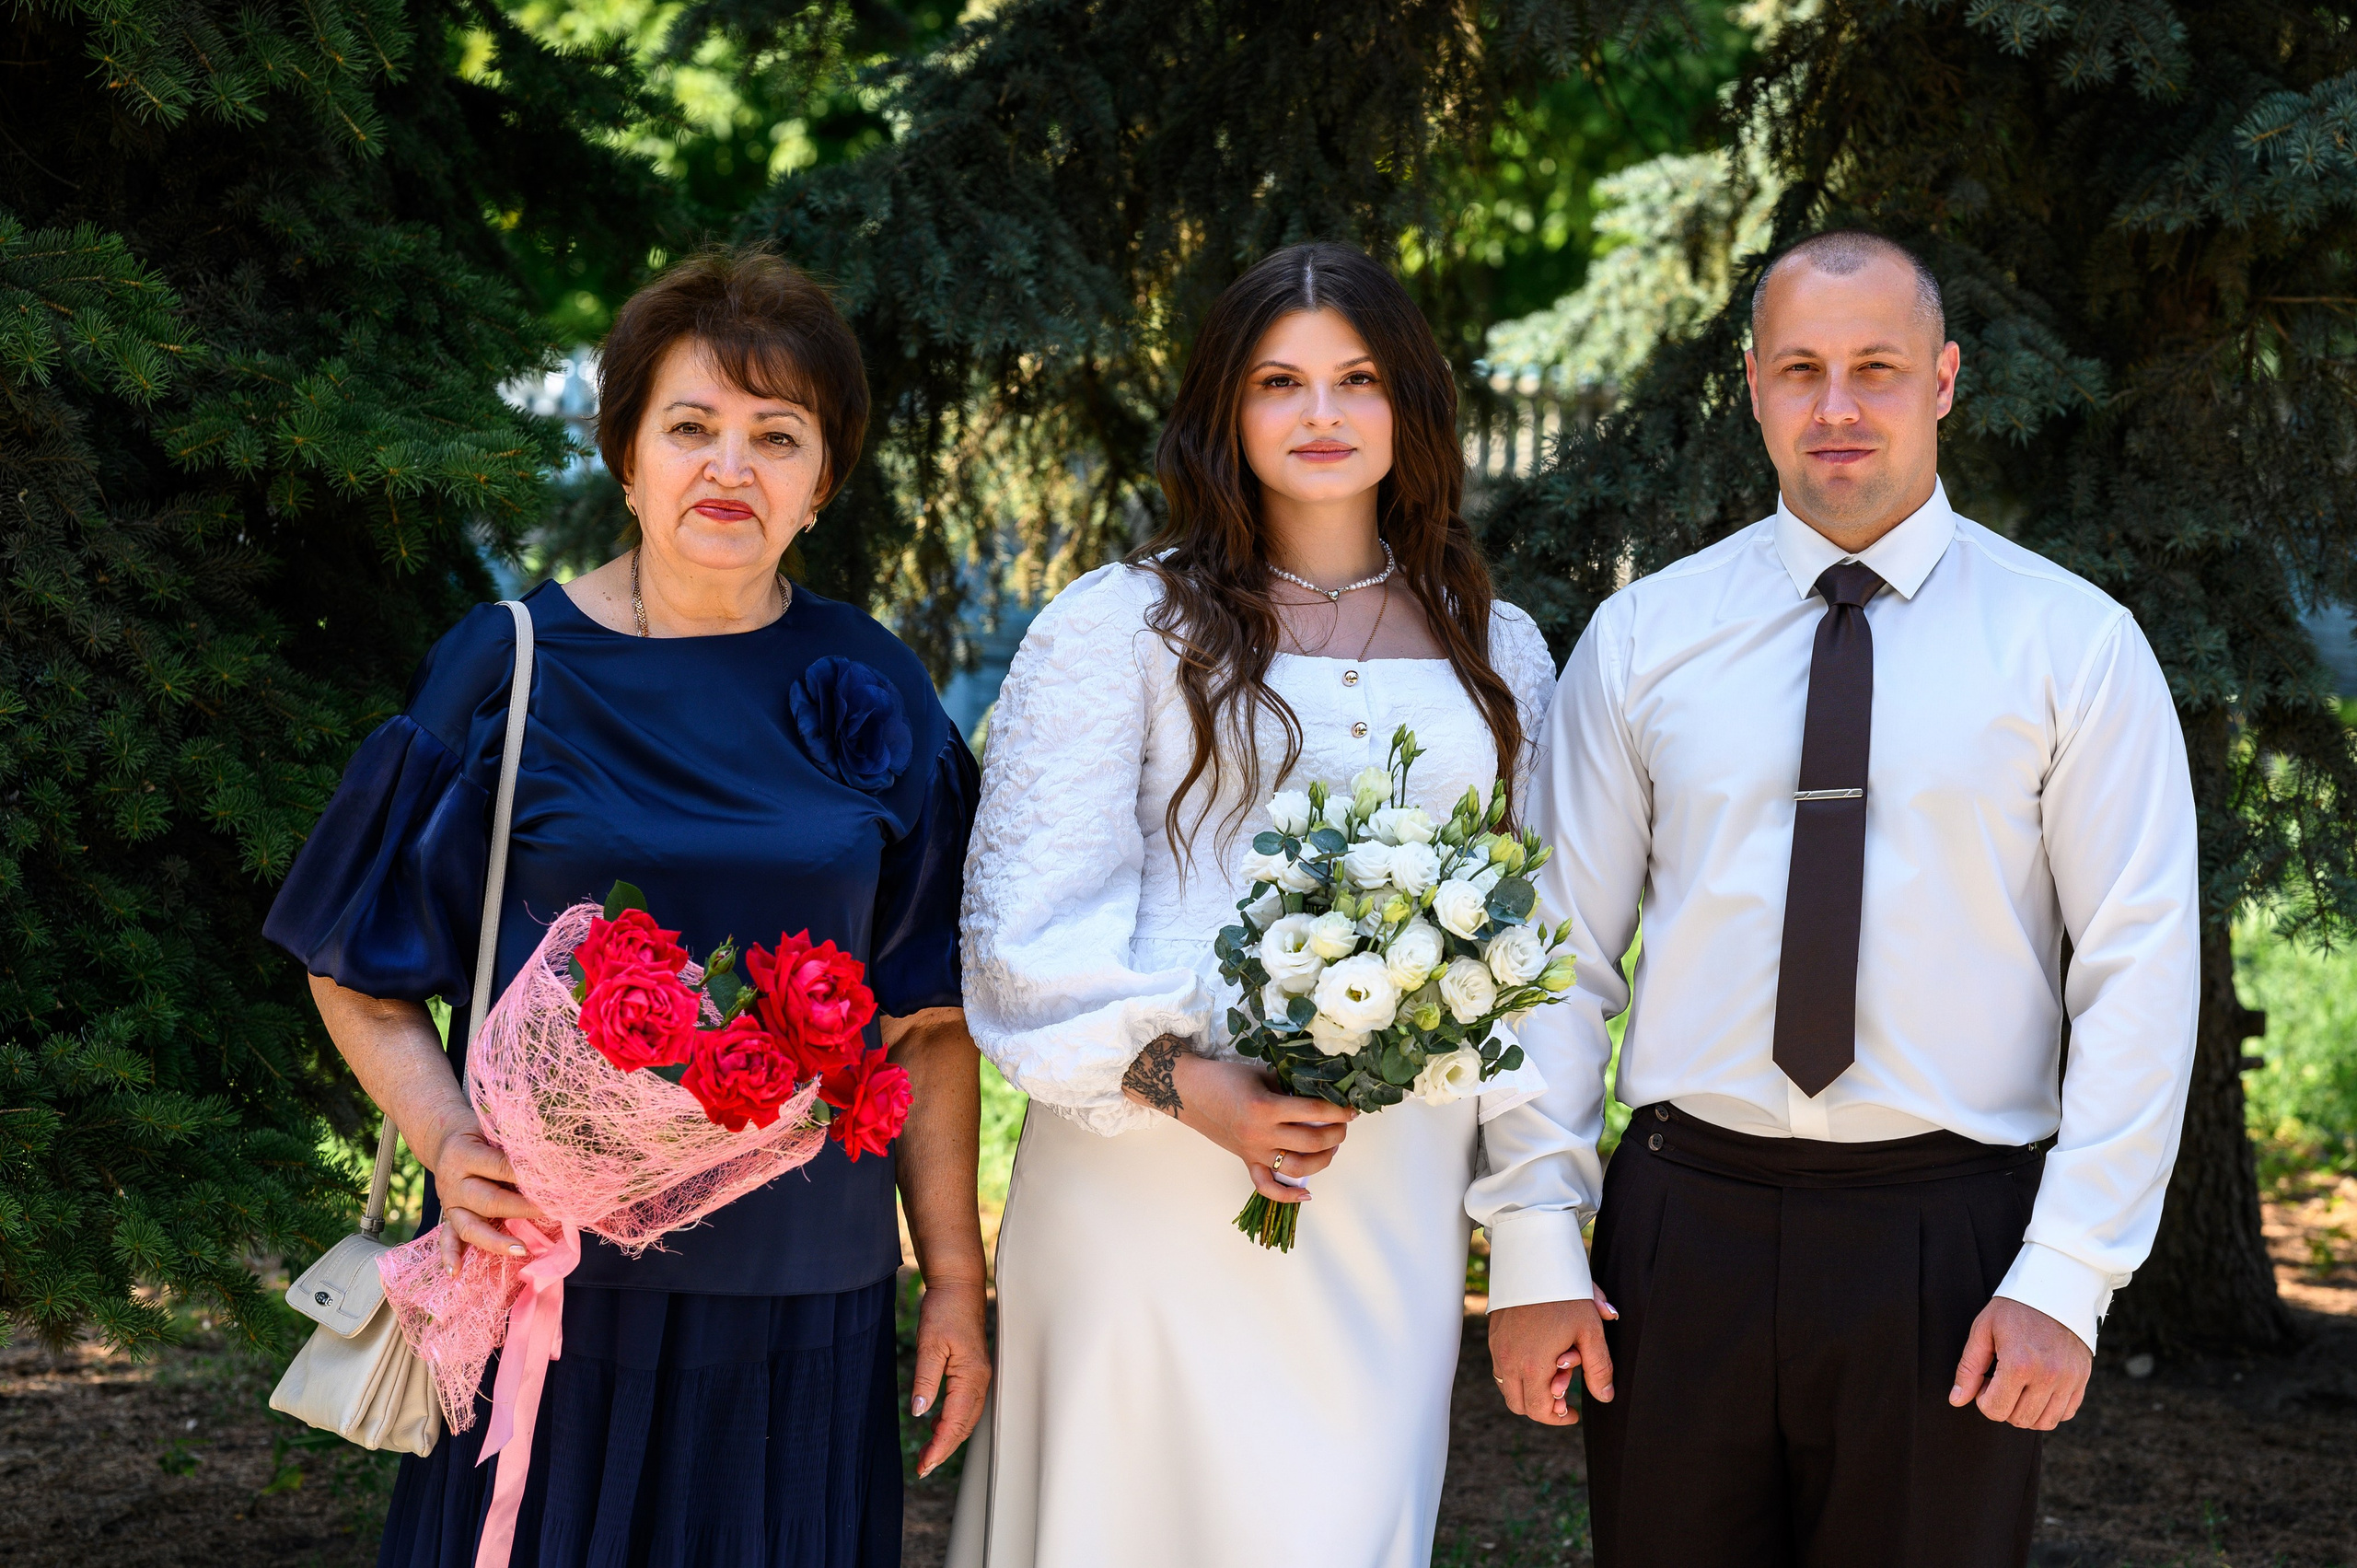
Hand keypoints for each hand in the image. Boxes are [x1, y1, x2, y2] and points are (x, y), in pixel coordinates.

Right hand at [426, 1120, 548, 1274]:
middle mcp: (453, 1181)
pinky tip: (455, 1272)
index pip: (500, 1167)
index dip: (528, 1175)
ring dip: (496, 1240)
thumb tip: (550, 1156)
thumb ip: (513, 1142)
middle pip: (489, 1200)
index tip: (556, 1181)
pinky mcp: (448, 1217)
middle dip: (522, 1208)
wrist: (444, 1137)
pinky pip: (447, 1239)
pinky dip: (451, 1256)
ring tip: (520, 1249)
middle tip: (551, 1211)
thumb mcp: (492, 1128)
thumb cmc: (479, 1132)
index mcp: (463, 1153)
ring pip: (469, 1226)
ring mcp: (449, 1203)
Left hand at [908, 1276, 990, 1478]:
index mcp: (970, 1376)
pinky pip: (965, 1405)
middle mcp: (979, 1380)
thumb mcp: (930, 1344)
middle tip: (923, 1468)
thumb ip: (926, 1380)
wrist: (958, 1286)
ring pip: (966, 1418)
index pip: (956, 1422)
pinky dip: (952, 1422)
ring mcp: (978, 1376)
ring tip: (927, 1455)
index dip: (940, 1447)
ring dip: (948, 1438)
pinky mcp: (972, 1371)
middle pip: (964, 1426)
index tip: (925, 1465)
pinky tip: (937, 1425)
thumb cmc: (945, 1310)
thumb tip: (920, 1413)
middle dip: (945, 1450)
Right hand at [1167, 1051, 1355, 1204]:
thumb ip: (1290, 1087)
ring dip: (1322, 1160)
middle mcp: (1261, 1134)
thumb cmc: (1226, 1078)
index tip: (1351, 1109)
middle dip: (1336, 1135)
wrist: (1190, 1092)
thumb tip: (1321, 1095)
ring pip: (1297, 1168)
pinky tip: (1307, 1193)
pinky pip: (1266, 1186)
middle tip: (1343, 1125)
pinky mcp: (1247, 1161)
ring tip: (1332, 1147)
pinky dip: (1287, 1195)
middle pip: (1310, 1143)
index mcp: (1265, 1107)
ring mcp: (1253, 1151)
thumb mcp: (1262, 1074)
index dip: (1337, 1111)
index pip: (1313, 1112)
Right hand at [1488, 1286, 1618, 1425]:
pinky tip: (1536, 1356)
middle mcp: (1508, 1360)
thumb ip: (1599, 1368)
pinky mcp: (1492, 1335)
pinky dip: (1516, 1373)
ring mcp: (1496, 1348)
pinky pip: (1500, 1367)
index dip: (1558, 1418)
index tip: (1573, 1412)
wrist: (1534, 1258)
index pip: (1539, 1411)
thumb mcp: (1590, 1330)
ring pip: (1506, 1387)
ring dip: (1527, 1390)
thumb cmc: (1565, 1293)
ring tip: (1551, 1375)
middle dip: (1541, 1407)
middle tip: (1563, 1395)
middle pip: (1519, 1405)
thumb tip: (1605, 1397)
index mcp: (1533, 1366)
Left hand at [1949, 1296, 2090, 1429]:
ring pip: (2044, 1423)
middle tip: (2000, 1382)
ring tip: (2019, 1387)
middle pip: (2019, 1420)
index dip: (1983, 1400)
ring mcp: (2068, 1380)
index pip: (1995, 1410)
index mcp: (2018, 1364)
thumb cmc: (2014, 1308)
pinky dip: (2049, 1409)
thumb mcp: (1983, 1330)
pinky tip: (2038, 1390)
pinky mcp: (2082, 1379)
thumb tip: (1956, 1400)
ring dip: (2026, 1412)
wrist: (2055, 1289)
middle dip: (2003, 1407)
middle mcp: (2047, 1376)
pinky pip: (2065, 1414)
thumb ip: (1968, 1369)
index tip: (1985, 1382)